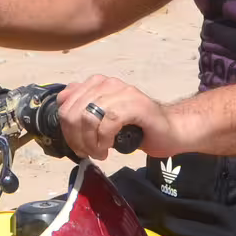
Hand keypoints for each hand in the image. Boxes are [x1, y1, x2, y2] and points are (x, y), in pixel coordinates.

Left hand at [56, 75, 192, 159]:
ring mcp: (122, 92)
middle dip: (75, 138)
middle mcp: (108, 83)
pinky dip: (103, 140)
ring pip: (88, 117)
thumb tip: (64, 115)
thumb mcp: (104, 119)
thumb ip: (85, 111)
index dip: (66, 127)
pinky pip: (107, 123)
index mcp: (98, 84)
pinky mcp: (134, 105)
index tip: (77, 144)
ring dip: (89, 142)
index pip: (65, 101)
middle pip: (73, 111)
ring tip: (99, 152)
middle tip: (87, 152)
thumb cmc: (138, 128)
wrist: (171, 131)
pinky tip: (108, 149)